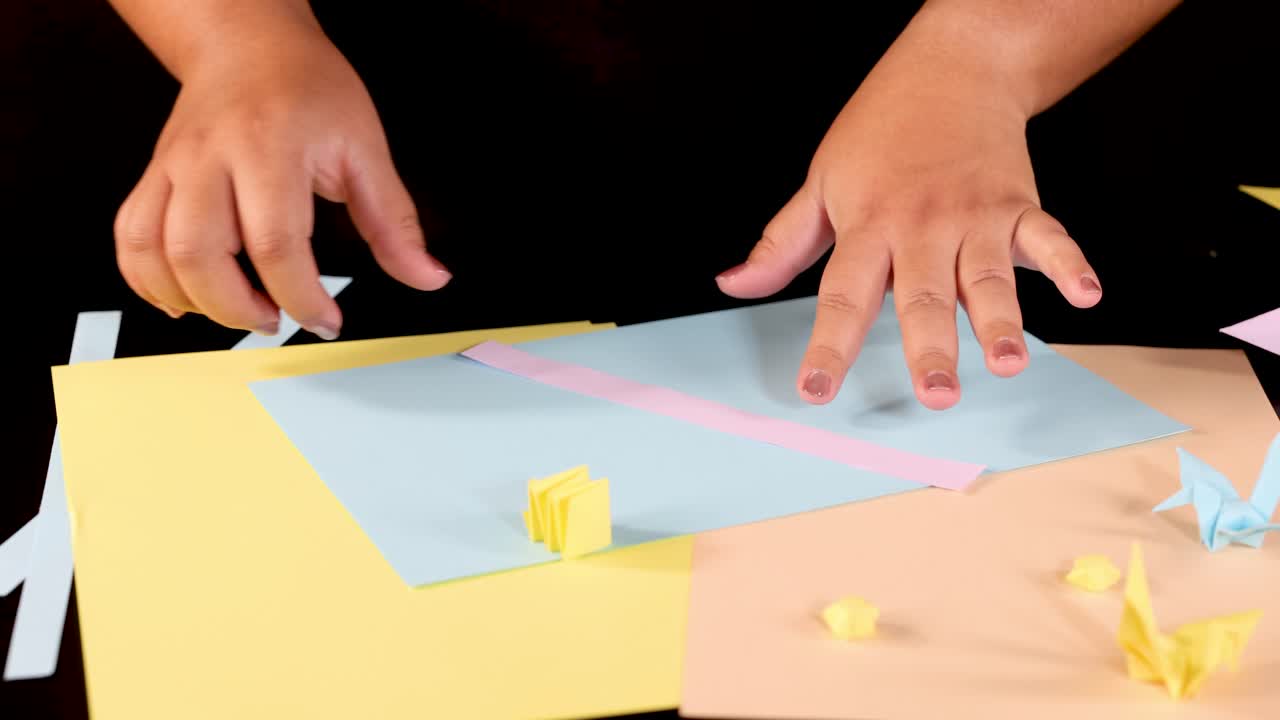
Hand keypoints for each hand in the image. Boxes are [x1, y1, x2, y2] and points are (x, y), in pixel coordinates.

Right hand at [114, 26, 448, 337]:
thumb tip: (428, 276)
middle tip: (279, 320)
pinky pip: (129, 238)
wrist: (249, 45)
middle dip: (240, 309)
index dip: (303, 297)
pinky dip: (148, 280)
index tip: (329, 320)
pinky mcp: (152, 178)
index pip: (276, 244)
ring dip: (195, 302)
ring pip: (155, 251)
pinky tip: (184, 298)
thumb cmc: (307, 89)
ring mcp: (173, 168)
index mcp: (269, 147)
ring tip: (241, 312)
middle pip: (201, 254)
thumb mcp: (365, 148)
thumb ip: (394, 221)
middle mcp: (211, 157)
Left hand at [716, 29, 1100, 410]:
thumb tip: (733, 284)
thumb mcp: (820, 182)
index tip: (815, 389)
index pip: (842, 296)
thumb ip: (782, 244)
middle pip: (923, 295)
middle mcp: (921, 226)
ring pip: (986, 277)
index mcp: (867, 226)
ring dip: (1000, 322)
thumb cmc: (880, 131)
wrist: (952, 67)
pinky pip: (1048, 237)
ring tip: (1007, 363)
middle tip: (935, 395)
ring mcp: (974, 216)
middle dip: (931, 348)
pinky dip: (1071, 264)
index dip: (828, 345)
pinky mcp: (1019, 204)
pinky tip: (1086, 295)